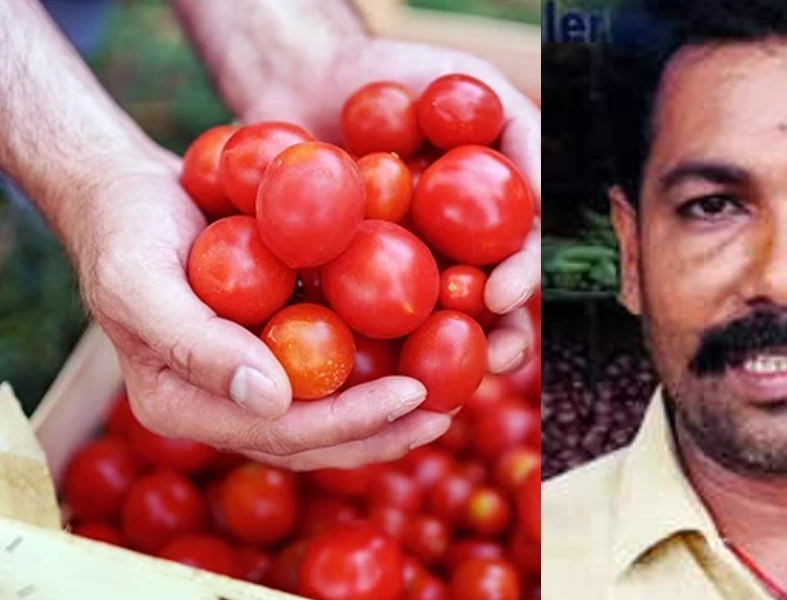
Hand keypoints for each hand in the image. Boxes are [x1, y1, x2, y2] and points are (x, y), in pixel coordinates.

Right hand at [76, 152, 450, 469]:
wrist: (127, 192)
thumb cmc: (124, 231)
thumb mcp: (141, 281)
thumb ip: (197, 345)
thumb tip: (275, 400)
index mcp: (185, 406)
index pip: (279, 433)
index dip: (350, 422)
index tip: (413, 394)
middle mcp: (224, 404)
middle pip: (313, 439)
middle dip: (382, 432)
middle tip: (444, 414)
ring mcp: (252, 378)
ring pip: (328, 413)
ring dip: (387, 414)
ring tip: (448, 400)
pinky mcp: (274, 346)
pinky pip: (330, 368)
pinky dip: (376, 366)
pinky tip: (424, 351)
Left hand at [239, 38, 541, 372]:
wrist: (310, 72)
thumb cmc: (403, 73)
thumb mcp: (473, 85)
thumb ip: (523, 136)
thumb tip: (549, 203)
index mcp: (488, 225)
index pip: (516, 263)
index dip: (518, 283)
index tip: (497, 294)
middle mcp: (450, 259)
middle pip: (483, 315)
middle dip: (492, 344)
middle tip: (487, 362)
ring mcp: (394, 277)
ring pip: (421, 333)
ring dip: (432, 364)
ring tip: (428, 386)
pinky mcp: (337, 286)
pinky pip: (347, 320)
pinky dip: (353, 346)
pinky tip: (348, 367)